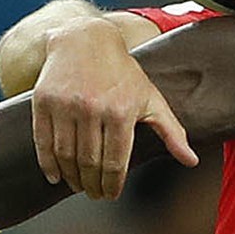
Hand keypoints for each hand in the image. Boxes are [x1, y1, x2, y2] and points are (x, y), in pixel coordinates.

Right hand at [33, 17, 197, 198]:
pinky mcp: (44, 101)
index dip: (112, 186)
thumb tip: (191, 160)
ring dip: (72, 178)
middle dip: (93, 186)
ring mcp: (66, 105)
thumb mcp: (151, 98)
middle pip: (90, 164)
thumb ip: (172, 132)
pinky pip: (44, 142)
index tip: (111, 194)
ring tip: (78, 185)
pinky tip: (56, 175)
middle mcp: (92, 109)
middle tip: (95, 194)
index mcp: (121, 111)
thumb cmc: (122, 72)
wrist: (84, 39)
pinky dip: (48, 164)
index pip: (114, 163)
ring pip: (66, 156)